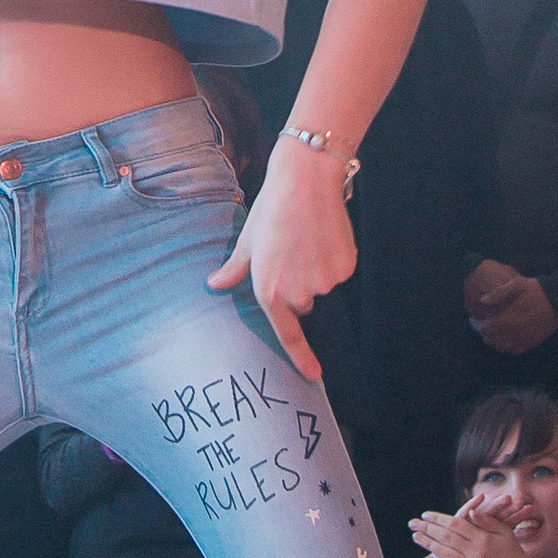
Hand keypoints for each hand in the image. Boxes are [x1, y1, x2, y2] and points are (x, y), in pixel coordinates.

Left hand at [206, 140, 353, 383]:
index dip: (301, 358)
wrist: (305, 181)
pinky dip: (334, 259)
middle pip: (301, 303)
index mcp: (269, 290)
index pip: (287, 334)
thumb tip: (213, 285)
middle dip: (297, 285)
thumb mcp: (247, 240)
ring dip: (315, 270)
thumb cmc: (271, 209)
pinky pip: (339, 272)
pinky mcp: (344, 269)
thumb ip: (234, 269)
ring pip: (321, 286)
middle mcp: (297, 293)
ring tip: (307, 237)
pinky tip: (324, 235)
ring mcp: (323, 283)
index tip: (313, 376)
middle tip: (291, 252)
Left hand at [409, 506, 538, 557]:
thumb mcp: (504, 532)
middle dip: (428, 529)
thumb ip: (487, 521)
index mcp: (483, 537)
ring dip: (429, 545)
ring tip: (416, 537)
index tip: (426, 514)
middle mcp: (476, 552)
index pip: (455, 524)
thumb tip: (470, 511)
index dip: (439, 519)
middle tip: (413, 523)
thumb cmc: (514, 553)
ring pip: (446, 554)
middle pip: (446, 538)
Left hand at [464, 261, 557, 355]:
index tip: (472, 318)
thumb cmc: (537, 290)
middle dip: (482, 332)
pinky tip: (504, 339)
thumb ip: (498, 293)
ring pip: (501, 347)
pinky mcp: (532, 343)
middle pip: (491, 339)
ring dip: (493, 340)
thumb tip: (482, 301)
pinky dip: (506, 347)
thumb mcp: (516, 284)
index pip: (485, 328)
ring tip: (490, 332)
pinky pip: (514, 350)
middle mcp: (515, 333)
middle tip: (480, 324)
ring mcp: (524, 340)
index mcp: (508, 319)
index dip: (476, 324)